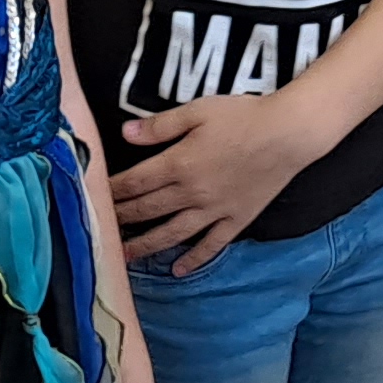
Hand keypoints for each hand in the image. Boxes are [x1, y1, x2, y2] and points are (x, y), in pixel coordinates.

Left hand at [114, 89, 333, 271]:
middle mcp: (191, 193)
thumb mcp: (197, 111)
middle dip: (121, 219)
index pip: (134, 182)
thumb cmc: (242, 116)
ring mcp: (214, 211)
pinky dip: (194, 260)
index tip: (94, 197)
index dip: (111, 191)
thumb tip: (124, 134)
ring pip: (172, 234)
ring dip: (146, 246)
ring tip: (124, 256)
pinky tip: (178, 271)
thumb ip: (159, 126)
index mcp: (177, 164)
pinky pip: (211, 246)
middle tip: (100, 228)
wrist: (288, 134)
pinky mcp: (236, 220)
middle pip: (147, 210)